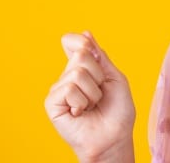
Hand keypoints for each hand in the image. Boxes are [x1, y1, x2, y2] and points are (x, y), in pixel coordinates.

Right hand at [44, 31, 135, 161]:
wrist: (114, 136)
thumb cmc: (117, 110)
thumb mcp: (114, 77)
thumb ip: (100, 56)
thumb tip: (85, 33)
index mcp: (83, 68)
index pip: (74, 42)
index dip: (84, 43)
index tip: (92, 52)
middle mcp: (68, 76)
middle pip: (81, 55)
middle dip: (98, 75)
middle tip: (100, 93)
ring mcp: (59, 89)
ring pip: (77, 73)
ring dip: (93, 91)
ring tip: (92, 105)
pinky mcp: (52, 103)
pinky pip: (69, 88)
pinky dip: (82, 101)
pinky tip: (81, 112)